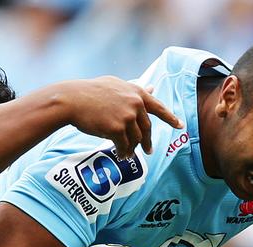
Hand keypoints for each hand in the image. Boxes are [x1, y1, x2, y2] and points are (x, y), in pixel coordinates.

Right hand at [58, 77, 183, 159]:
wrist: (72, 100)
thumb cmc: (90, 92)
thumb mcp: (115, 85)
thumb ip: (134, 88)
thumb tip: (152, 87)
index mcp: (136, 92)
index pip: (158, 107)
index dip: (170, 117)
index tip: (180, 125)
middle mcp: (135, 104)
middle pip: (146, 128)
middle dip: (147, 141)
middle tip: (148, 151)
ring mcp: (126, 116)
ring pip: (135, 139)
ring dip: (132, 149)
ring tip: (127, 155)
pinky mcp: (116, 129)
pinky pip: (124, 145)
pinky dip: (123, 152)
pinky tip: (120, 155)